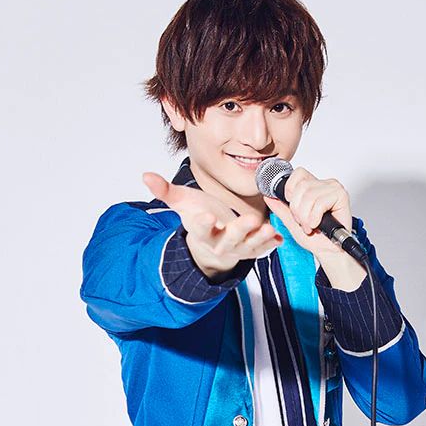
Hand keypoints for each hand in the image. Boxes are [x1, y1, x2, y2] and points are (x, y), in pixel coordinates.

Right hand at [142, 172, 283, 277]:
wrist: (215, 240)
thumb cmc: (201, 215)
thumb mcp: (183, 203)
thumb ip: (166, 191)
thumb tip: (145, 176)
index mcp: (202, 231)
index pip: (200, 228)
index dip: (202, 223)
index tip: (206, 216)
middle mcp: (220, 242)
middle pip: (229, 239)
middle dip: (239, 231)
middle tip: (249, 220)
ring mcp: (238, 248)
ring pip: (249, 246)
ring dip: (260, 239)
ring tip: (270, 230)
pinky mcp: (252, 249)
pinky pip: (263, 248)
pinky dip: (271, 244)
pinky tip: (280, 238)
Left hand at [262, 167, 351, 257]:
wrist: (327, 251)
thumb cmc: (314, 238)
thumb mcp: (291, 221)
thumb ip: (280, 208)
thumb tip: (268, 196)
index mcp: (314, 186)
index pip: (298, 173)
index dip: (290, 189)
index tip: (292, 206)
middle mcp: (325, 184)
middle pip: (302, 186)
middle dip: (297, 209)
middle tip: (302, 222)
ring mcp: (334, 188)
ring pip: (309, 195)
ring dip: (306, 216)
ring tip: (310, 225)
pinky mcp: (341, 196)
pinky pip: (320, 202)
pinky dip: (315, 217)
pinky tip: (317, 224)